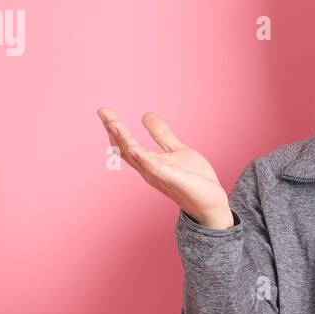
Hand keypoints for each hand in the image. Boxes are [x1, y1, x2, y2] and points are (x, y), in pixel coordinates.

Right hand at [96, 107, 233, 227]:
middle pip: (126, 149)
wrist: (211, 202)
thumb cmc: (194, 179)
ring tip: (113, 124)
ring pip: (137, 157)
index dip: (114, 128)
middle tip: (102, 112)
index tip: (103, 111)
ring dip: (124, 141)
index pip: (126, 145)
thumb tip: (146, 115)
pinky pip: (156, 169)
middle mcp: (149, 170)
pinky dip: (144, 159)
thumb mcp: (176, 150)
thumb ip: (162, 135)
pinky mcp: (173, 179)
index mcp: (149, 163)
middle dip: (114, 130)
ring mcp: (159, 175)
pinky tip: (135, 149)